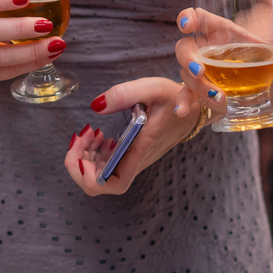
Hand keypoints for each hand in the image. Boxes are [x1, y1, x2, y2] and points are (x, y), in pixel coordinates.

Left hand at [65, 78, 194, 195]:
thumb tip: (96, 106)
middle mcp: (134, 162)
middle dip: (78, 163)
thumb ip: (123, 94)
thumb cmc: (176, 100)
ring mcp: (131, 161)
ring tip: (89, 132)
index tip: (82, 155)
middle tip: (80, 136)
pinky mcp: (130, 156)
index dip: (91, 178)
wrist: (194, 110)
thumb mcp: (152, 88)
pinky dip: (94, 152)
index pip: (114, 184)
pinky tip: (99, 136)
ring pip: (99, 175)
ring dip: (85, 156)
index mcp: (140, 151)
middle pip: (99, 184)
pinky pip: (106, 165)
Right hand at [172, 9, 272, 117]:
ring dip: (196, 85)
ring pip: (185, 73)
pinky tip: (181, 111)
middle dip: (188, 59)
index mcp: (221, 31)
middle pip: (184, 47)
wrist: (271, 89)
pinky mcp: (200, 90)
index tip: (186, 24)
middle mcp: (206, 49)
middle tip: (200, 71)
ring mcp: (200, 70)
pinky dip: (182, 102)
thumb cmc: (269, 63)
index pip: (198, 17)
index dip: (188, 17)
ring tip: (218, 97)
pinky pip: (186, 94)